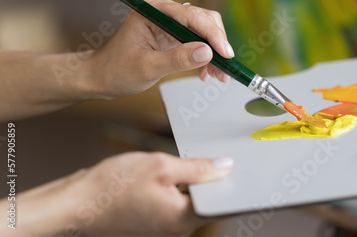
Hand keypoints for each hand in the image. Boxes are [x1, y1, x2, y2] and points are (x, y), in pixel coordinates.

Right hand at [0, 152, 232, 236]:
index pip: (222, 204)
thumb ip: (197, 168)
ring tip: (204, 159)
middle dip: (218, 179)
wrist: (75, 203)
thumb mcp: (159, 166)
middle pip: (208, 201)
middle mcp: (177, 226)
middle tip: (227, 156)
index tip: (254, 174)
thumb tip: (226, 167)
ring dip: (199, 180)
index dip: (238, 188)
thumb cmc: (112, 185)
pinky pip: (177, 200)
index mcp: (182, 217)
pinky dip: (182, 185)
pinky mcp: (154, 217)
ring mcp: (164, 223)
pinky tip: (180, 168)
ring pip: (192, 199)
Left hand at [84, 0, 234, 99]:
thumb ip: (177, 59)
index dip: (212, 34)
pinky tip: (206, 71)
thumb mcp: (147, 67)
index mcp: (152, 11)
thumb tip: (206, 52)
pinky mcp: (173, 33)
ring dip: (214, 51)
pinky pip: (198, 39)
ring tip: (217, 74)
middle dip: (217, 44)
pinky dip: (207, 55)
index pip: (191, 16)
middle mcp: (163, 11)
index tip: (225, 53)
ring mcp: (169, 21)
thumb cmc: (116, 70)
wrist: (103, 77)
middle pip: (203, 19)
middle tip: (223, 68)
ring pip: (204, 29)